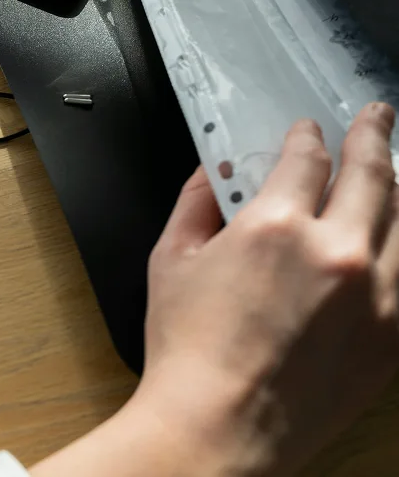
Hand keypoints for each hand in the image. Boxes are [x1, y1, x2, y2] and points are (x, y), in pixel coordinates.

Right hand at [29, 103, 398, 476]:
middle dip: (372, 137)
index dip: (306, 139)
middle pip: (372, 174)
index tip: (307, 135)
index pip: (306, 160)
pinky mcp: (393, 336)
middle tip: (376, 119)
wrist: (219, 428)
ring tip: (395, 171)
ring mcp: (375, 295)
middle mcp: (335, 252)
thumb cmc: (188, 353)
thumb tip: (214, 176)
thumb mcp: (169, 263)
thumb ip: (195, 206)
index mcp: (274, 228)